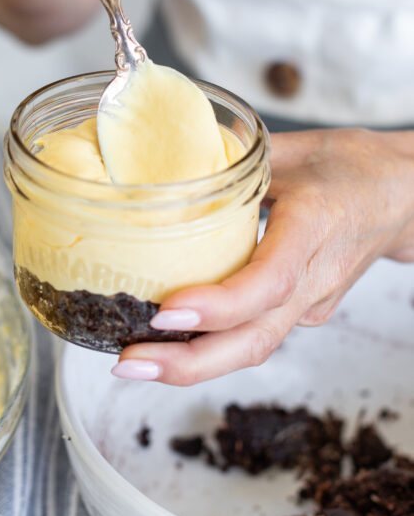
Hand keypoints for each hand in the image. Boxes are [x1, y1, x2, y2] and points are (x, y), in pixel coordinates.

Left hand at [111, 128, 413, 385]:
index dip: (218, 305)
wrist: (403, 198)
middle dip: (188, 363)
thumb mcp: (293, 149)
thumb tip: (168, 159)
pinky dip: (207, 346)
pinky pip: (251, 337)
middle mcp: (313, 278)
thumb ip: (233, 159)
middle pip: (254, 341)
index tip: (167, 312)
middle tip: (129, 363)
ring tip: (133, 362)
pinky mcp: (299, 312)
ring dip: (190, 365)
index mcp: (315, 228)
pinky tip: (164, 344)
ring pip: (252, 348)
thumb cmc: (352, 169)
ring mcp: (309, 304)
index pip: (269, 282)